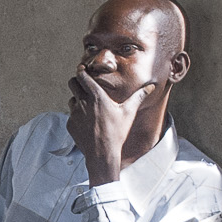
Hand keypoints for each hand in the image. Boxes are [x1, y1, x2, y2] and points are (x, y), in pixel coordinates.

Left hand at [67, 71, 140, 186]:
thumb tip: (151, 86)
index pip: (82, 76)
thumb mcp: (129, 113)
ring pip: (71, 99)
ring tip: (87, 106)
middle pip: (72, 83)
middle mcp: (83, 102)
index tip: (82, 69)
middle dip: (76, 81)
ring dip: (77, 99)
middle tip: (82, 83)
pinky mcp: (70, 124)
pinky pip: (71, 114)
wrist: (102, 153)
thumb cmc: (117, 132)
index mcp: (97, 96)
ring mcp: (74, 113)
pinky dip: (77, 115)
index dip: (81, 70)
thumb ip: (139, 97)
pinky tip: (87, 122)